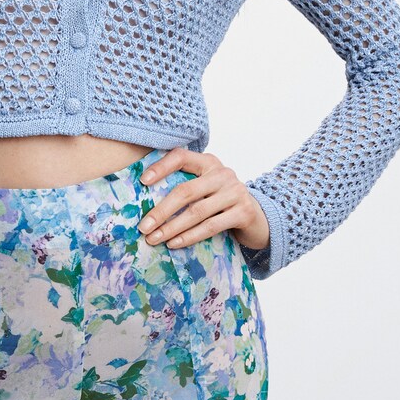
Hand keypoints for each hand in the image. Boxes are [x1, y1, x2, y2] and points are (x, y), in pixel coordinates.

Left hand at [137, 147, 269, 253]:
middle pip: (185, 191)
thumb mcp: (205, 187)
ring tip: (154, 238)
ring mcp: (235, 192)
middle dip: (161, 211)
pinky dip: (189, 236)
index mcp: (208, 162)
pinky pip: (210, 226)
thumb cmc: (221, 201)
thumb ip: (185, 186)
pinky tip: (174, 243)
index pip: (181, 156)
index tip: (142, 181)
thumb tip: (144, 198)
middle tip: (143, 227)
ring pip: (196, 212)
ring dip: (171, 228)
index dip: (161, 167)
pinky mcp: (243, 212)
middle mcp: (223, 173)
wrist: (257, 218)